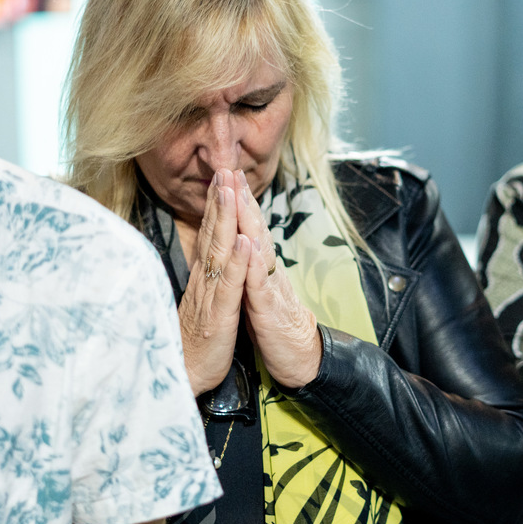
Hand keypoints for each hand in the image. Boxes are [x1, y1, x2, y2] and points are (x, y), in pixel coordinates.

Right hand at [178, 171, 250, 395]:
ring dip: (225, 220)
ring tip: (230, 191)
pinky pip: (230, 286)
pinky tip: (245, 242)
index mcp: (204, 278)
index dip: (216, 205)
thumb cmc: (195, 343)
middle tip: (224, 168)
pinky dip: (238, 263)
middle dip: (219, 200)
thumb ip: (206, 279)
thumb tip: (208, 256)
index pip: (210, 235)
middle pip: (212, 234)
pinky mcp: (219, 315)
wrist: (184, 378)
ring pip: (218, 252)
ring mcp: (210, 296)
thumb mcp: (203, 304)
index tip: (223, 176)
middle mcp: (204, 281)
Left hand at [233, 172, 322, 388]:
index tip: (225, 173)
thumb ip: (246, 265)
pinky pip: (260, 284)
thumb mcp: (254, 288)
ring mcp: (268, 286)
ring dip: (248, 220)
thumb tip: (236, 243)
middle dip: (241, 198)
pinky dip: (254, 264)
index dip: (236, 201)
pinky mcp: (268, 309)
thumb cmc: (272, 322)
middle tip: (231, 169)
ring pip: (258, 248)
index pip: (246, 228)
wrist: (297, 354)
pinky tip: (251, 245)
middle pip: (253, 228)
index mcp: (258, 266)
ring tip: (238, 195)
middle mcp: (265, 270)